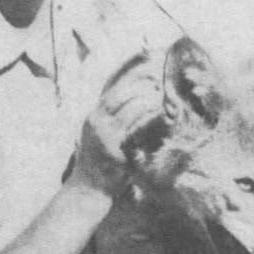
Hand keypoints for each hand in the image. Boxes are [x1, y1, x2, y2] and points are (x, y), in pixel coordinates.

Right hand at [70, 61, 160, 197]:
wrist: (88, 190)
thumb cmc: (99, 162)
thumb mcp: (100, 134)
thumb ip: (113, 118)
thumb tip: (137, 99)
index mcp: (94, 117)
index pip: (114, 88)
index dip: (132, 74)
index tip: (148, 63)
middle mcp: (97, 123)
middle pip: (123, 95)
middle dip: (144, 85)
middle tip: (161, 81)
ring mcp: (106, 137)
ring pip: (132, 110)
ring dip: (151, 102)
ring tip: (165, 98)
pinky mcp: (116, 152)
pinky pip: (138, 131)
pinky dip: (152, 121)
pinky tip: (163, 116)